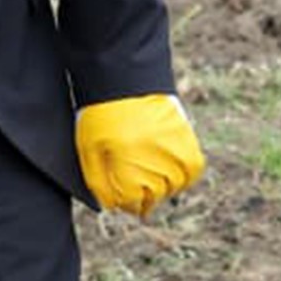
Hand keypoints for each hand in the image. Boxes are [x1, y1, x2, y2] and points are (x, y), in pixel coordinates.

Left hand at [76, 93, 204, 214]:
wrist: (122, 74)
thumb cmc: (100, 112)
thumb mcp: (88, 148)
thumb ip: (98, 181)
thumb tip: (111, 206)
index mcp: (127, 163)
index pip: (132, 202)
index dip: (122, 203)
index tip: (118, 197)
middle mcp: (154, 159)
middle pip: (154, 196)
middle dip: (142, 197)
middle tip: (133, 187)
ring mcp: (173, 148)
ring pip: (174, 186)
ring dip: (162, 188)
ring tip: (149, 178)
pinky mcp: (186, 136)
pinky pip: (192, 168)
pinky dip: (184, 176)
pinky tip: (170, 172)